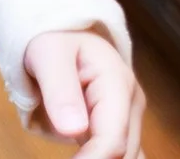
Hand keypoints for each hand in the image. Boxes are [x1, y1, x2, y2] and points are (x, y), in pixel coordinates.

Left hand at [23, 28, 143, 158]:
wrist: (61, 33)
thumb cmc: (54, 39)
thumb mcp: (48, 54)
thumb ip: (60, 90)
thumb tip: (73, 129)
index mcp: (118, 83)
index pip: (113, 140)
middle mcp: (131, 104)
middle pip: (122, 153)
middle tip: (66, 157)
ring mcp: (128, 117)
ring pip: (125, 156)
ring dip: (99, 157)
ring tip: (74, 152)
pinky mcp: (119, 128)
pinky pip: (116, 153)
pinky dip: (99, 156)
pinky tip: (82, 152)